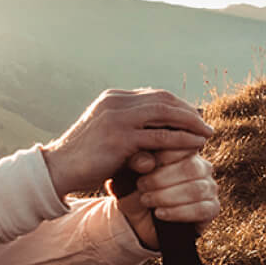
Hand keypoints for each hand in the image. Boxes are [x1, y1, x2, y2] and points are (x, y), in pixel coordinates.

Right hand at [41, 89, 212, 196]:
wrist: (58, 169)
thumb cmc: (84, 157)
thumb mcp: (107, 133)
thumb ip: (130, 127)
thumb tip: (159, 131)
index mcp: (112, 98)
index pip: (153, 95)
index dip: (178, 105)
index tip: (194, 117)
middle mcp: (115, 103)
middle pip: (163, 100)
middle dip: (188, 111)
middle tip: (205, 124)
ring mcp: (117, 119)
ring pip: (165, 114)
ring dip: (191, 123)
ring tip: (207, 134)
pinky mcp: (120, 138)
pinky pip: (161, 137)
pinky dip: (182, 140)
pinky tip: (195, 146)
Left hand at [113, 149, 219, 248]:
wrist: (137, 220)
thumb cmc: (133, 189)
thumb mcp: (127, 174)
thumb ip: (135, 162)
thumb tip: (147, 162)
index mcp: (184, 151)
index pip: (183, 146)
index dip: (163, 156)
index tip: (142, 166)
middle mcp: (201, 167)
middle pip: (191, 167)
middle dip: (161, 178)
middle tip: (140, 186)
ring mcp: (209, 187)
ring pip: (196, 189)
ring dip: (167, 196)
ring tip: (146, 200)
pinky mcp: (212, 208)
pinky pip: (202, 209)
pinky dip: (178, 212)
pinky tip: (159, 213)